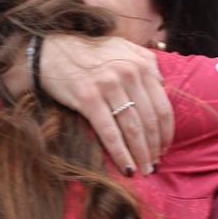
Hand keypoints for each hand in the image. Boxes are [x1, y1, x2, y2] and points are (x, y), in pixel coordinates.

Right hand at [36, 36, 173, 175]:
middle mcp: (129, 74)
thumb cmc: (88, 53)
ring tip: (145, 170)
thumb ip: (146, 62)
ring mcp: (109, 86)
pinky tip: (127, 168)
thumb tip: (162, 84)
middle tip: (155, 165)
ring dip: (141, 154)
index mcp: (141, 64)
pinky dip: (121, 154)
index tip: (165, 148)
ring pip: (132, 129)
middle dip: (154, 147)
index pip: (162, 105)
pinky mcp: (88, 99)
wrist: (51, 51)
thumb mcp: (123, 48)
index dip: (166, 132)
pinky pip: (110, 133)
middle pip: (149, 120)